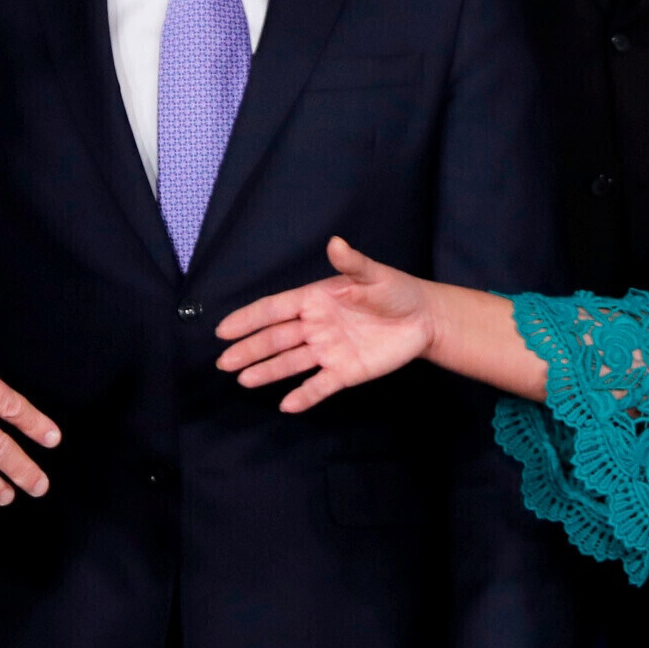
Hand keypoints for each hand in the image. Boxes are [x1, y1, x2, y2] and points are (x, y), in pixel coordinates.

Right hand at [215, 237, 434, 412]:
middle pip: (276, 339)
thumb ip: (352, 263)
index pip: (274, 310)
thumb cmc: (396, 291)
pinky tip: (287, 405)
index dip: (248, 319)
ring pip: (291, 362)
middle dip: (249, 349)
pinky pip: (320, 385)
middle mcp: (315, 326)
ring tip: (243, 380)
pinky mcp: (345, 372)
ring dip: (267, 371)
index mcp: (315, 300)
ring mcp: (328, 351)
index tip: (223, 329)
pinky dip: (304, 396)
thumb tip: (335, 242)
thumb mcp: (375, 275)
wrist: (424, 319)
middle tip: (223, 362)